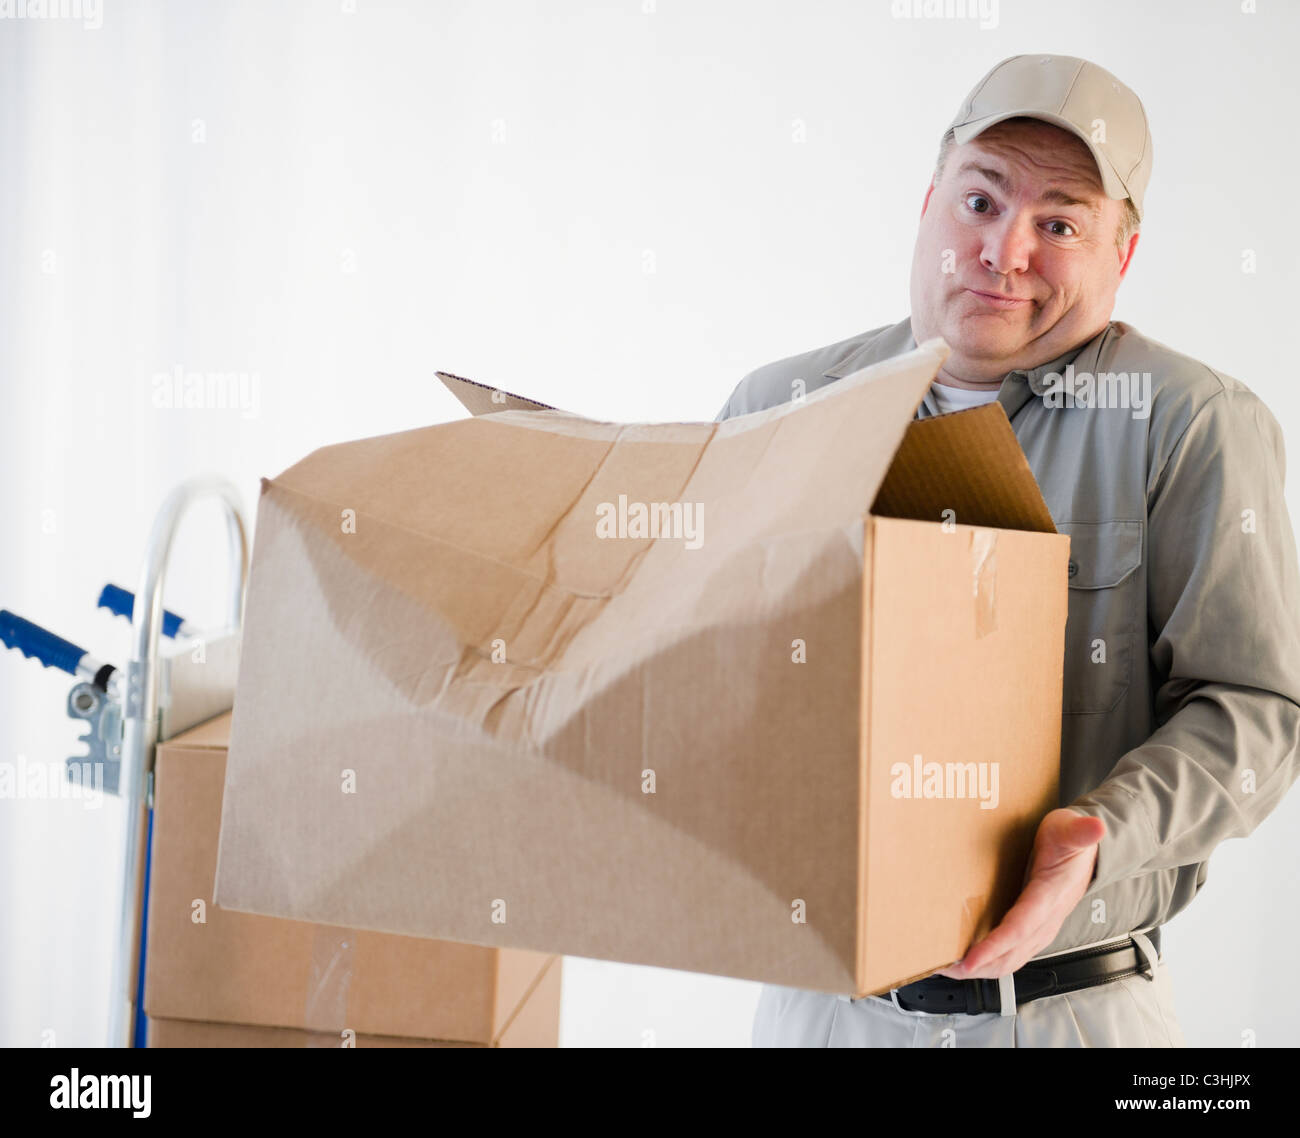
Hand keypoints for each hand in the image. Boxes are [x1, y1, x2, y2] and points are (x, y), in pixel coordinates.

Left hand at [936, 807, 1104, 980]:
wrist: (1089, 854)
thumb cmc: (1073, 841)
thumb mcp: (1071, 829)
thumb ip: (1079, 830)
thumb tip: (1095, 827)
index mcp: (1049, 898)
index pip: (1019, 929)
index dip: (994, 946)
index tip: (969, 959)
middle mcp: (1045, 920)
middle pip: (1010, 954)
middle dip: (978, 966)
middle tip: (943, 967)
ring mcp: (1040, 929)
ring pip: (1010, 960)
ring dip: (981, 968)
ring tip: (947, 967)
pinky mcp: (1034, 929)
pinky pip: (1011, 953)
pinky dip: (989, 960)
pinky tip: (968, 957)